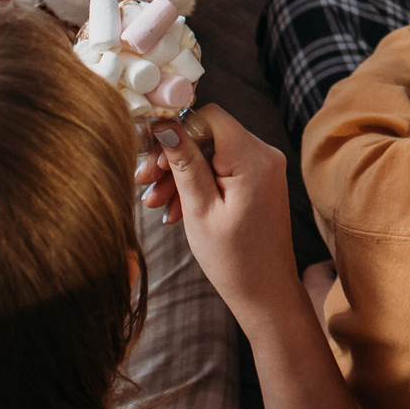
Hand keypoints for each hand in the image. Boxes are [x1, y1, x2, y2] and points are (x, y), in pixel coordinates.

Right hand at [145, 106, 298, 322]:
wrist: (265, 292)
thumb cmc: (234, 259)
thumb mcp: (200, 209)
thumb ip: (184, 163)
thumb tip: (165, 125)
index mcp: (253, 159)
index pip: (209, 116)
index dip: (176, 130)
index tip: (151, 156)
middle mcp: (264, 154)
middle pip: (207, 134)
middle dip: (173, 156)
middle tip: (144, 182)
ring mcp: (263, 166)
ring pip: (210, 151)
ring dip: (180, 173)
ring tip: (154, 203)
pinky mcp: (258, 179)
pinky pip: (220, 167)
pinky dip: (197, 183)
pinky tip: (174, 209)